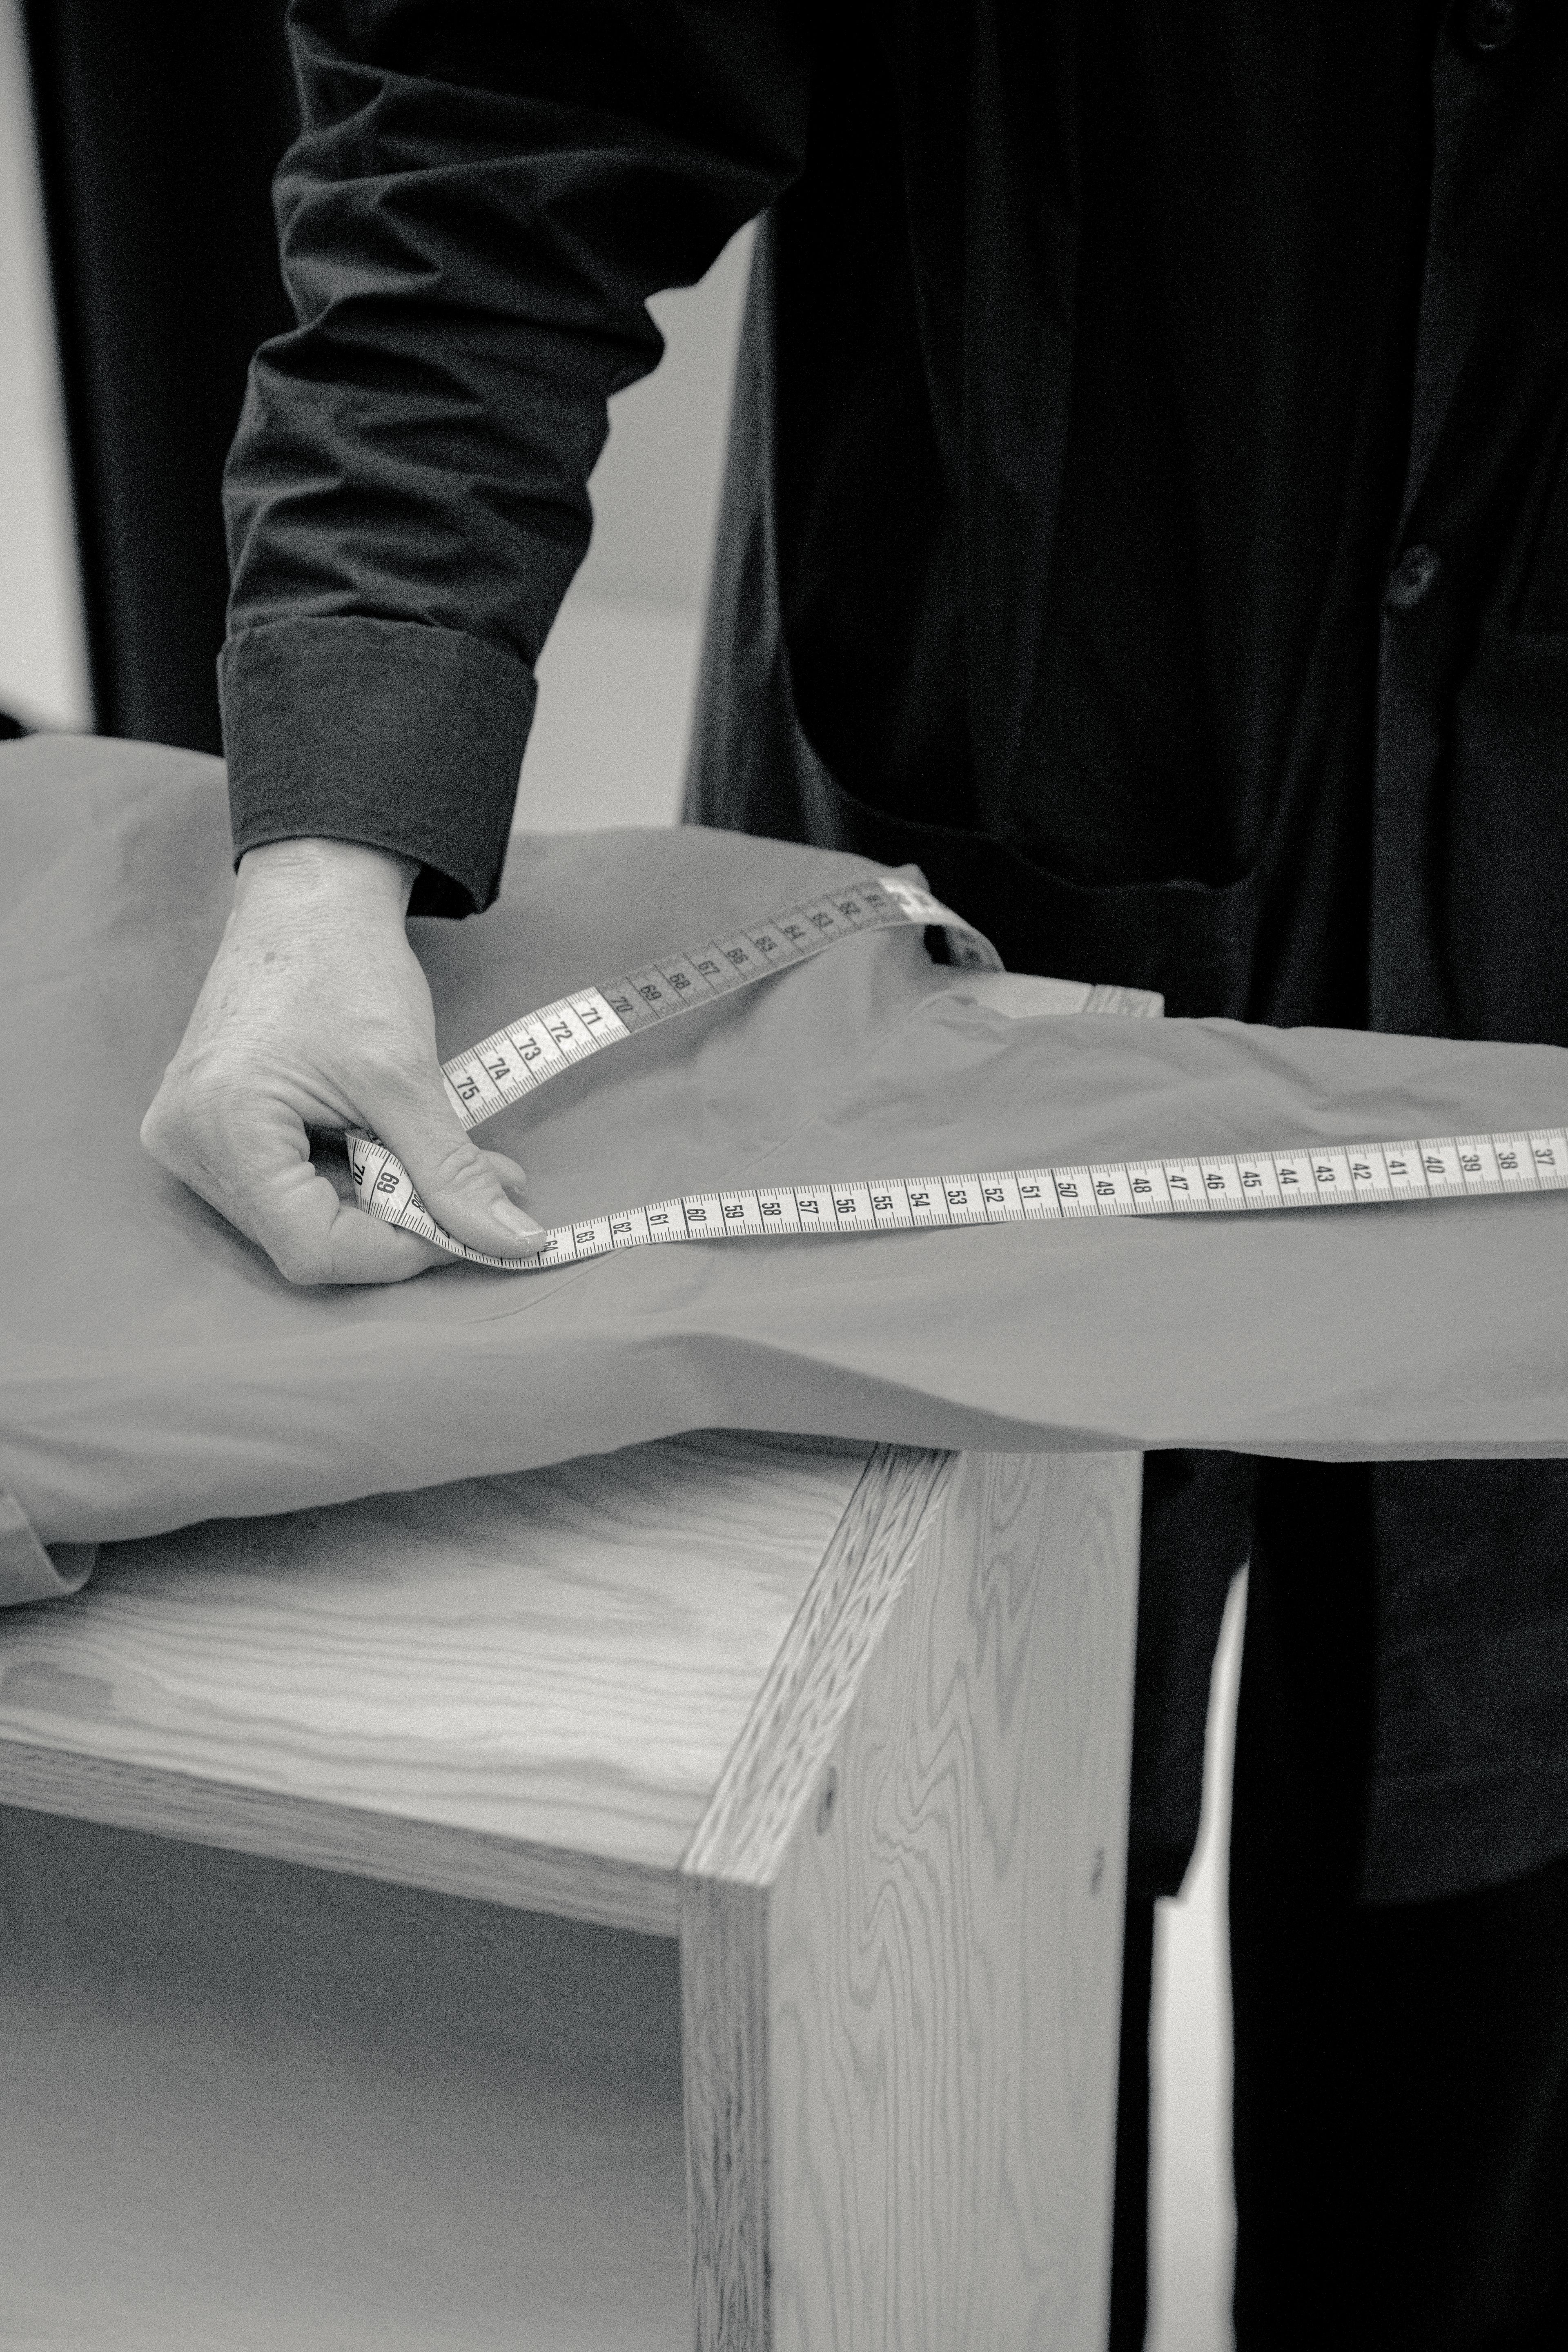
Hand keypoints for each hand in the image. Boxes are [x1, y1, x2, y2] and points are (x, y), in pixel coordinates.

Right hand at [141, 837, 544, 1283]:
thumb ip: (454, 1171)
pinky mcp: (207, 1131)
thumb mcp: (408, 1075)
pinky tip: (382, 1141)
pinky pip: (284, 1189)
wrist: (309, 901)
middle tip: (472, 1184)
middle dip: (397, 1223)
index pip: (314, 1248)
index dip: (400, 1250)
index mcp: (221, 1125)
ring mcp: (188, 1138)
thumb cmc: (347, 966)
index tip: (469, 1226)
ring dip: (377, 1202)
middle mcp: (185, 1142)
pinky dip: (348, 1179)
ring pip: (299, 1221)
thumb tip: (516, 1243)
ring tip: (431, 1152)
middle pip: (304, 1240)